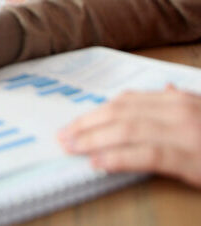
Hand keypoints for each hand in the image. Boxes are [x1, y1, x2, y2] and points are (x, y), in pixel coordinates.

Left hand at [58, 85, 200, 187]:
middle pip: (120, 113)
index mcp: (176, 100)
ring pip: (127, 131)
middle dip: (87, 125)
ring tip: (72, 148)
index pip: (125, 103)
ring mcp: (185, 134)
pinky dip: (120, 158)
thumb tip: (166, 88)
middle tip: (63, 136)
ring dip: (94, 140)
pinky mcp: (192, 159)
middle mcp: (177, 111)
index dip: (95, 113)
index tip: (73, 124)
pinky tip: (99, 163)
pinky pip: (149, 155)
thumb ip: (180, 104)